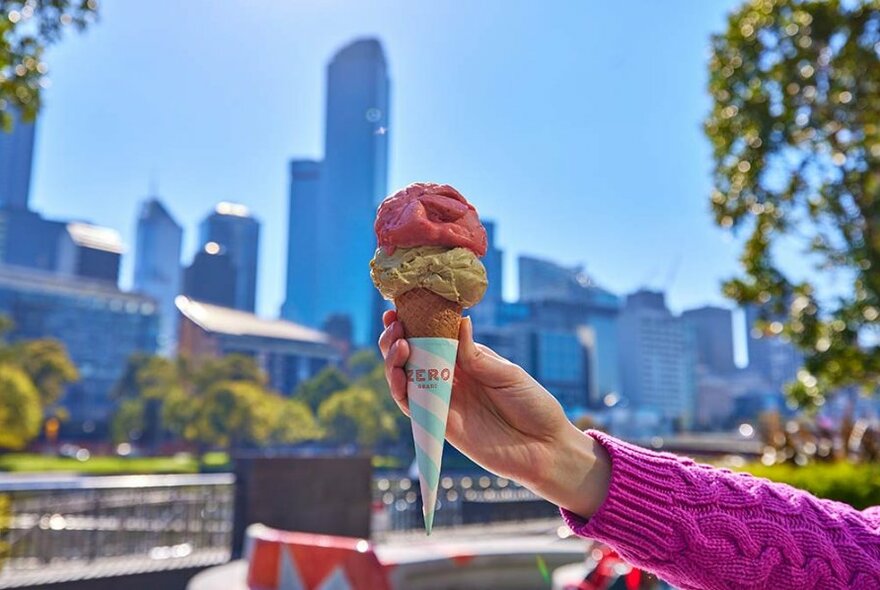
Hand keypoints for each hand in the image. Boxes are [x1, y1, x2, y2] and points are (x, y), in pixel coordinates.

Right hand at [378, 310, 609, 517]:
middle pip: (411, 357)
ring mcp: (444, 402)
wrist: (546, 448)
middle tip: (395, 324)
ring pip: (405, 380)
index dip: (413, 324)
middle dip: (396, 338)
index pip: (432, 338)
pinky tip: (400, 375)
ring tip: (399, 343)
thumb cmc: (533, 405)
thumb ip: (477, 355)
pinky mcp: (441, 426)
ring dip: (393, 361)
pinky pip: (412, 407)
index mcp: (466, 361)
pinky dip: (400, 390)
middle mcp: (450, 380)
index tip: (398, 309)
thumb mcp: (507, 374)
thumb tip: (460, 321)